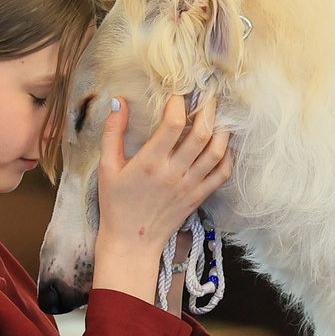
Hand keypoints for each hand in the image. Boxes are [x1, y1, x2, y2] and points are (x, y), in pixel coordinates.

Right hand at [93, 94, 231, 307]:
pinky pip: (222, 173)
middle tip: (208, 96)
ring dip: (222, 129)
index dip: (178, 103)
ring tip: (220, 115)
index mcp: (150, 162)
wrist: (132, 242)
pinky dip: (227, 156)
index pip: (173, 124)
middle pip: (202, 133)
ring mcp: (190, 185)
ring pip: (217, 152)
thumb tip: (119, 101)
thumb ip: (113, 133)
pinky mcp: (199, 196)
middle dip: (208, 109)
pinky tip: (224, 144)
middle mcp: (174, 172)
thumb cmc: (116, 204)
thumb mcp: (107, 167)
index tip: (177, 94)